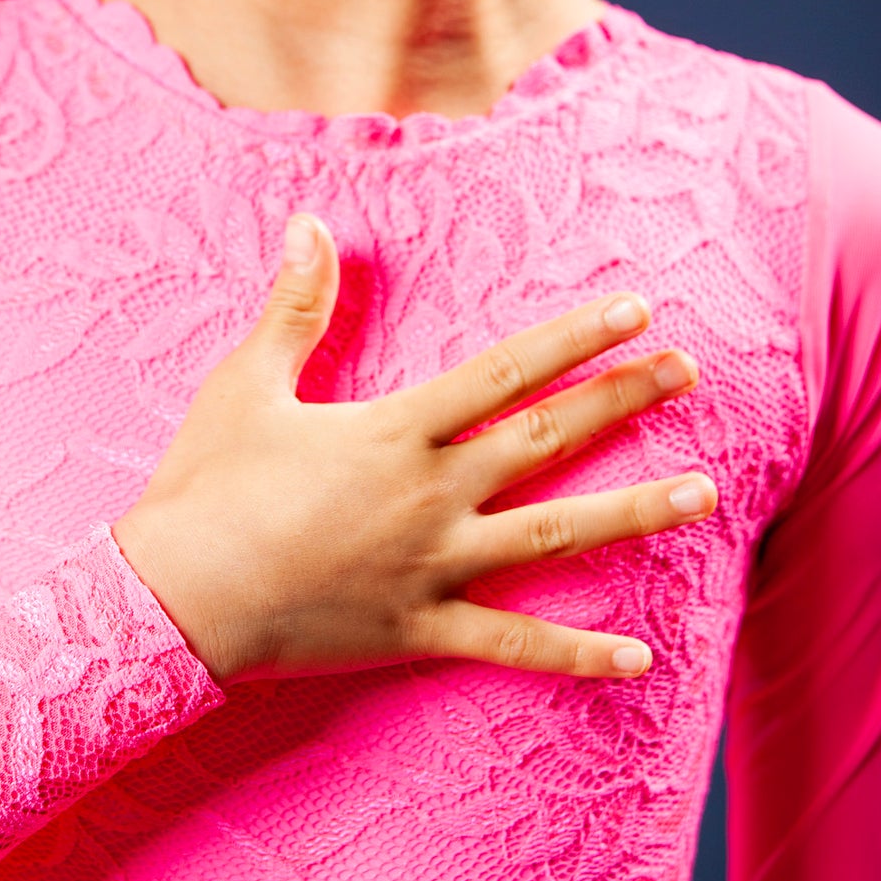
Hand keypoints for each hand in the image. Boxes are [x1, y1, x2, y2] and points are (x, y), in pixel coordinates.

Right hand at [112, 214, 715, 684]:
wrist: (176, 599)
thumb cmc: (208, 486)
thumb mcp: (247, 382)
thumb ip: (294, 304)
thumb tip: (309, 222)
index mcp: (397, 431)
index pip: (507, 371)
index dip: (575, 338)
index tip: (635, 310)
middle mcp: (432, 494)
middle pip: (548, 438)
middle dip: (624, 400)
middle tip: (691, 373)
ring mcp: (434, 566)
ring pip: (555, 536)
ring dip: (633, 512)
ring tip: (704, 493)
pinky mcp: (420, 630)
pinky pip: (512, 645)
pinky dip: (577, 654)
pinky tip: (640, 658)